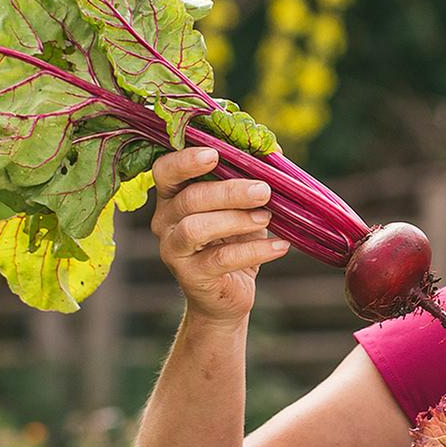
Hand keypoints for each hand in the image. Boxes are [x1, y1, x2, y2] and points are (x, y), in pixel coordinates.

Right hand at [149, 147, 289, 323]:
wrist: (227, 295)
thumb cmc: (234, 242)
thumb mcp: (242, 208)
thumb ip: (251, 179)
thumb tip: (275, 151)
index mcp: (173, 196)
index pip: (166, 170)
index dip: (186, 160)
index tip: (215, 154)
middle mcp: (165, 221)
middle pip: (190, 198)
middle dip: (229, 191)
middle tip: (263, 190)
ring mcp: (173, 249)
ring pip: (197, 228)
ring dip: (237, 220)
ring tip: (266, 217)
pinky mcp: (191, 276)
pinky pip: (221, 259)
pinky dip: (255, 251)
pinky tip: (280, 246)